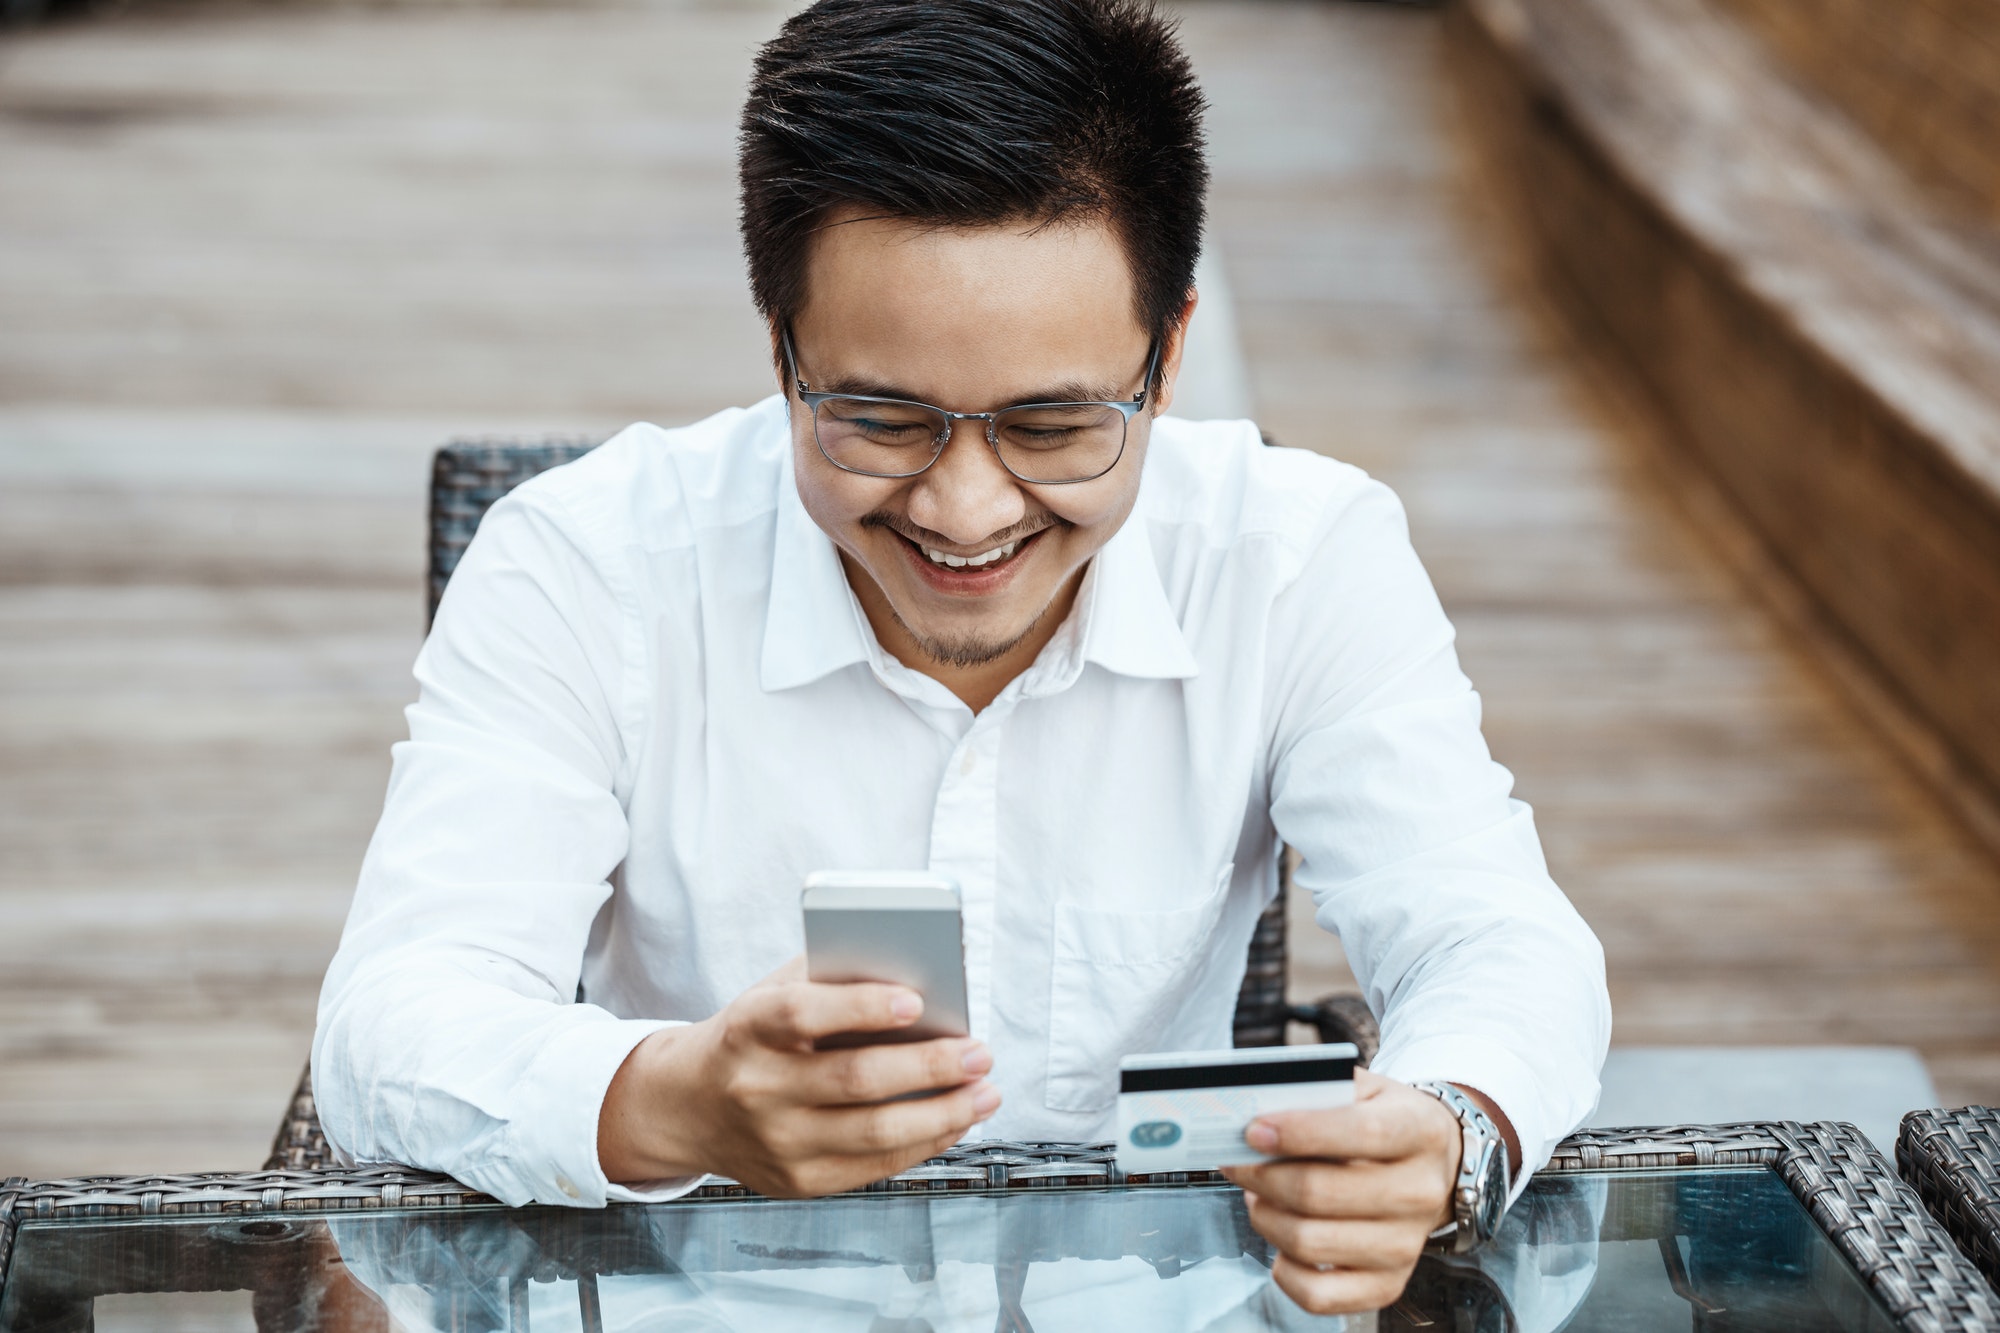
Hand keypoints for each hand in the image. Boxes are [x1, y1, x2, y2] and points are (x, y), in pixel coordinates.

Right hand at [597, 956, 998, 1196]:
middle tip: (979, 1052)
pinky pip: (875, 1166)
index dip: (861, 1007)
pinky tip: (955, 1120)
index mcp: (748, 1028)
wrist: (686, 1106)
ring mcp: (777, 1142)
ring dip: (944, 1113)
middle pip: (855, 1080)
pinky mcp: (798, 1180)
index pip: (804, 1014)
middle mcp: (758, 1088)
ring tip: (985, 1092)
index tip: (916, 1000)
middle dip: (930, 1066)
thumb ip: (831, 980)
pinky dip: (924, 1142)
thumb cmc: (751, 1037)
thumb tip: (920, 975)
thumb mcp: (771, 993)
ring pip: (875, 1133)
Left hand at [1221, 1070, 1495, 1314]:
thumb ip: (1317, 1090)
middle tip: (1238, 1161)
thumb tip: (1255, 1106)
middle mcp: (1420, 1193)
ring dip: (1265, 1216)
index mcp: (1419, 1132)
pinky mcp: (1387, 1284)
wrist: (1432, 1164)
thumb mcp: (1364, 1088)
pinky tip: (1281, 1235)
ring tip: (1259, 1194)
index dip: (1299, 1132)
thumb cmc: (1385, 1121)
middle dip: (1261, 1176)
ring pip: (1308, 1241)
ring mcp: (1406, 1245)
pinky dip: (1283, 1269)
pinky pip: (1318, 1294)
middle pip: (1319, 1192)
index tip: (1253, 1130)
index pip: (1360, 1133)